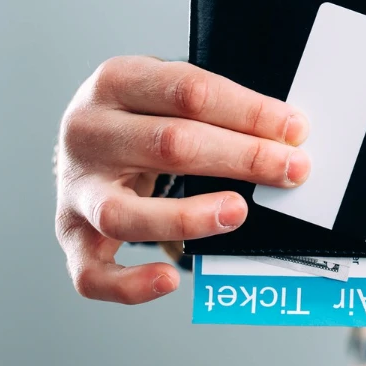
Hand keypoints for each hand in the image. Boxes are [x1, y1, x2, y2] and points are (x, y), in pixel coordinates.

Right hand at [54, 57, 309, 303]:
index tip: (295, 130)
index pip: (189, 91)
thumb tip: (288, 135)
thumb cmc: (145, 114)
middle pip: (169, 146)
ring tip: (238, 212)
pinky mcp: (70, 234)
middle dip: (242, 158)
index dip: (248, 111)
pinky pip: (91, 273)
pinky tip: (170, 280)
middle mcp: (88, 132)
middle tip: (293, 170)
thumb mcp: (170, 91)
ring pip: (123, 214)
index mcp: (116, 81)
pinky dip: (129, 284)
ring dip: (188, 217)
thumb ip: (217, 109)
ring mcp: (76, 188)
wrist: (85, 138)